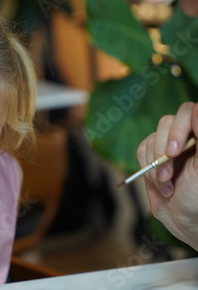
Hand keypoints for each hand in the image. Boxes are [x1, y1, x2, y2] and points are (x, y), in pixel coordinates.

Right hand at [137, 102, 197, 250]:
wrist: (183, 218)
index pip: (189, 112)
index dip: (179, 128)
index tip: (175, 151)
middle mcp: (187, 135)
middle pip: (167, 122)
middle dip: (163, 149)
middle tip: (166, 171)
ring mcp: (168, 144)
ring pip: (152, 138)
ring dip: (155, 164)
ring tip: (166, 184)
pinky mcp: (152, 154)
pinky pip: (141, 150)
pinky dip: (146, 168)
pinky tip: (158, 183)